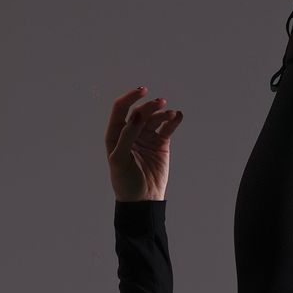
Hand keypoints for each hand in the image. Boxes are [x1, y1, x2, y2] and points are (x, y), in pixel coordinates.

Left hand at [105, 85, 181, 201]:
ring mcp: (146, 137)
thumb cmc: (125, 182)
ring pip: (155, 118)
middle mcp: (130, 133)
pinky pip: (167, 127)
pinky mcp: (160, 143)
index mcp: (115, 135)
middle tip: (160, 103)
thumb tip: (137, 116)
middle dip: (149, 105)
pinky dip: (173, 120)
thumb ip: (127, 136)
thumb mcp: (120, 160)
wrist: (143, 201)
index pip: (121, 109)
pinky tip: (177, 116)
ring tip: (171, 114)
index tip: (142, 91)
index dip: (130, 98)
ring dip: (163, 112)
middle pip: (140, 112)